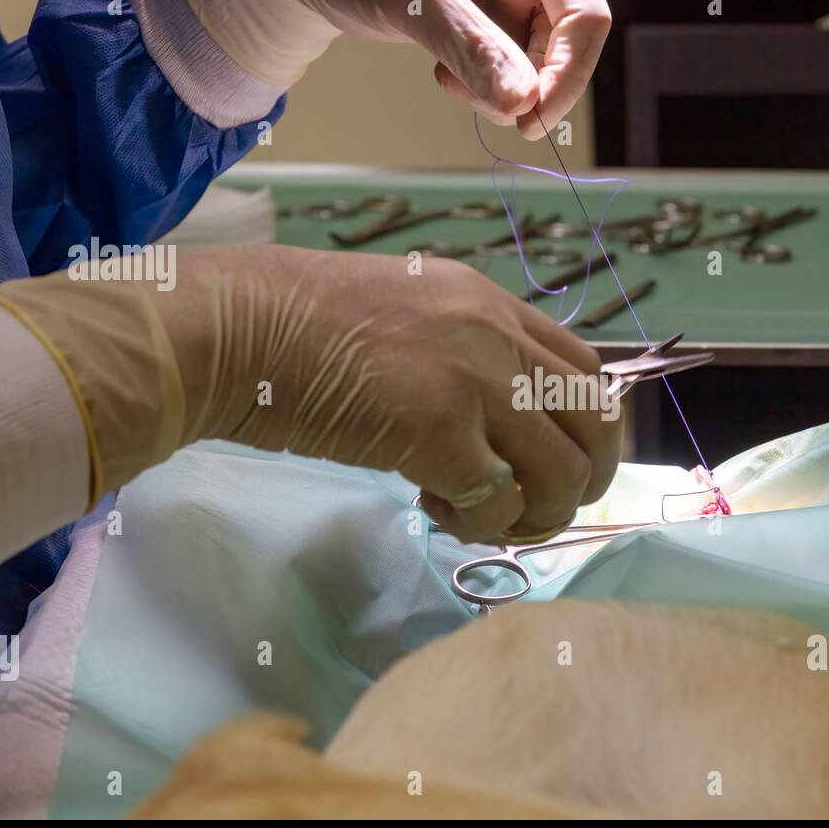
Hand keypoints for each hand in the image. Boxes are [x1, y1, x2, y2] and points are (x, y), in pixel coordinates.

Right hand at [0, 245, 622, 543]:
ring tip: (484, 517)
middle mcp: (496, 336)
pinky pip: (499, 502)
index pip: (583, 367)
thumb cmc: (293, 326)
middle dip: (586, 477)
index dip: (583, 425)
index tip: (554, 460)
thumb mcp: (401, 318)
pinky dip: (481, 524)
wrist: (232, 329)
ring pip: (562, 469)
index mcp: (489, 303)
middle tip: (542, 508)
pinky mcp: (438, 432)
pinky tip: (434, 508)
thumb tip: (492, 421)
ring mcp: (473, 382)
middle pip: (595, 418)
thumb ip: (459, 354)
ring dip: (538, 512)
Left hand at [278, 0, 610, 137]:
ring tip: (449, 80)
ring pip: (538, 62)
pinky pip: (508, 68)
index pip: (584, 11)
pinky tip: (445, 74)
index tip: (532, 119)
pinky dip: (483, 86)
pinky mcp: (488, 20)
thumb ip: (471, 46)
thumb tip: (521, 105)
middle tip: (493, 114)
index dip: (569, 70)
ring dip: (503, 92)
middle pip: (568, 41)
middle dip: (531, 87)